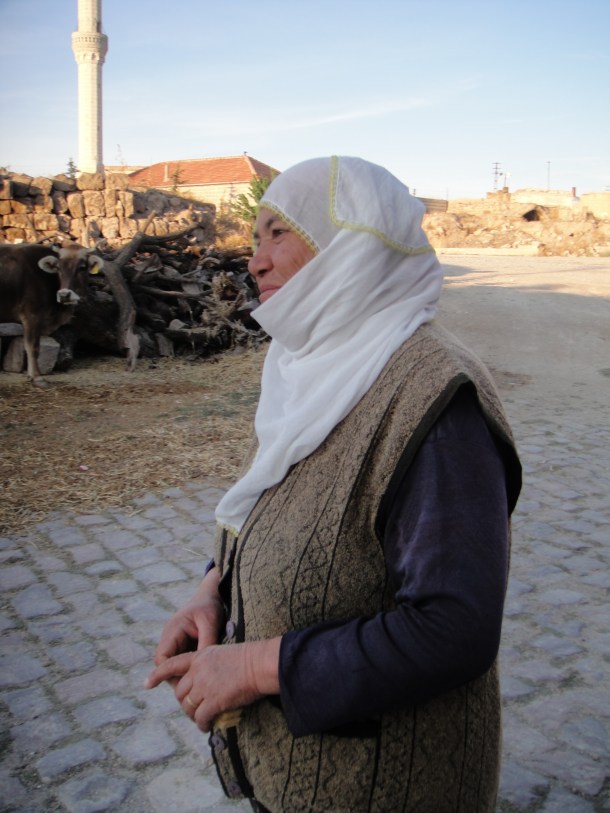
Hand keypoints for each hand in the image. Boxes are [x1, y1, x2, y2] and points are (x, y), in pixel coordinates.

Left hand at [145, 638, 280, 731]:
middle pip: (179, 691)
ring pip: (188, 706)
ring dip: (192, 715)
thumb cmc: (249, 658)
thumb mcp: (222, 654)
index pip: (171, 664)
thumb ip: (208, 666)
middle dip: (183, 702)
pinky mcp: (213, 701)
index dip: (157, 675)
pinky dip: (201, 725)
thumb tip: (204, 683)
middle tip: (193, 709)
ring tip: (200, 719)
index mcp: (199, 656)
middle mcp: (197, 671)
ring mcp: (204, 686)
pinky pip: (200, 718)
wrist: (259, 664)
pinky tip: (206, 727)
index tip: (147, 683)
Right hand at [147, 567, 223, 689]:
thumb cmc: (210, 606)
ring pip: (174, 665)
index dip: (167, 673)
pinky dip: (189, 670)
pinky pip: (182, 661)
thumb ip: (206, 643)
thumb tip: (202, 666)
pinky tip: (202, 678)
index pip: (162, 658)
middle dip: (175, 678)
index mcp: (173, 630)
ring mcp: (176, 641)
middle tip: (191, 693)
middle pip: (166, 665)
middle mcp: (171, 637)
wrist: (212, 594)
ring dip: (182, 675)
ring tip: (197, 688)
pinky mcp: (184, 644)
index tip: (183, 684)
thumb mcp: (210, 622)